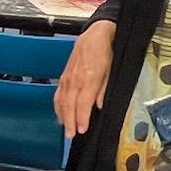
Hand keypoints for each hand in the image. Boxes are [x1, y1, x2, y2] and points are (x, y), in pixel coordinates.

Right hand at [54, 20, 115, 136]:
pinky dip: (57, 106)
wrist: (95, 34)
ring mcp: (67, 77)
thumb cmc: (106, 51)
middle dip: (69, 122)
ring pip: (61, 100)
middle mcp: (75, 79)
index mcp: (89, 78)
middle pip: (69, 105)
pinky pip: (58, 93)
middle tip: (71, 136)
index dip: (81, 118)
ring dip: (62, 116)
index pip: (83, 103)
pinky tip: (60, 113)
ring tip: (65, 129)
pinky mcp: (64, 75)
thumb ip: (104, 89)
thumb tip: (99, 106)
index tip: (82, 130)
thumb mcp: (112, 70)